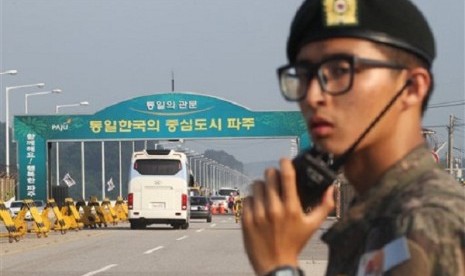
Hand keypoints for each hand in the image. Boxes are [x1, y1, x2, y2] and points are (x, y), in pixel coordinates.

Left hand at [241, 158, 334, 274]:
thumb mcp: (313, 225)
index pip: (287, 176)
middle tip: (275, 179)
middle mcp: (274, 209)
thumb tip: (332, 188)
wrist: (275, 264)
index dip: (285, 163)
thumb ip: (325, 206)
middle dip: (272, 174)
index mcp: (292, 208)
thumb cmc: (295, 243)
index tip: (284, 160)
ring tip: (266, 195)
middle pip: (269, 176)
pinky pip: (247, 198)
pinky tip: (258, 207)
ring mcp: (258, 214)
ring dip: (262, 187)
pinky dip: (252, 200)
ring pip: (256, 185)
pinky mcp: (246, 219)